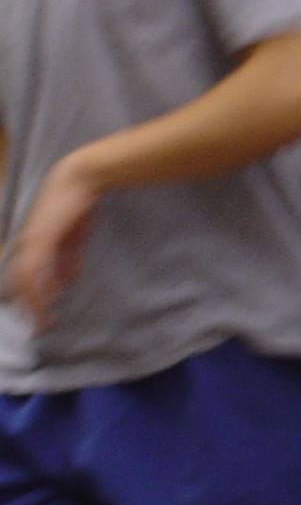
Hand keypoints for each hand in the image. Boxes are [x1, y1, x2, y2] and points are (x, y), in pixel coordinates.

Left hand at [4, 155, 102, 327]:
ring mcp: (30, 241)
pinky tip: (47, 299)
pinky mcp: (39, 238)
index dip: (27, 298)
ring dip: (33, 302)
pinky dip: (39, 286)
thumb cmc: (75, 203)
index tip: (38, 314)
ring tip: (42, 320)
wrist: (78, 179)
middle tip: (38, 325)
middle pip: (16, 282)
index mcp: (29, 244)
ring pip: (22, 280)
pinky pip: (34, 270)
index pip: (20, 277)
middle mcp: (24, 244)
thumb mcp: (72, 237)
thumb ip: (68, 258)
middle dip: (27, 306)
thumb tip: (67, 279)